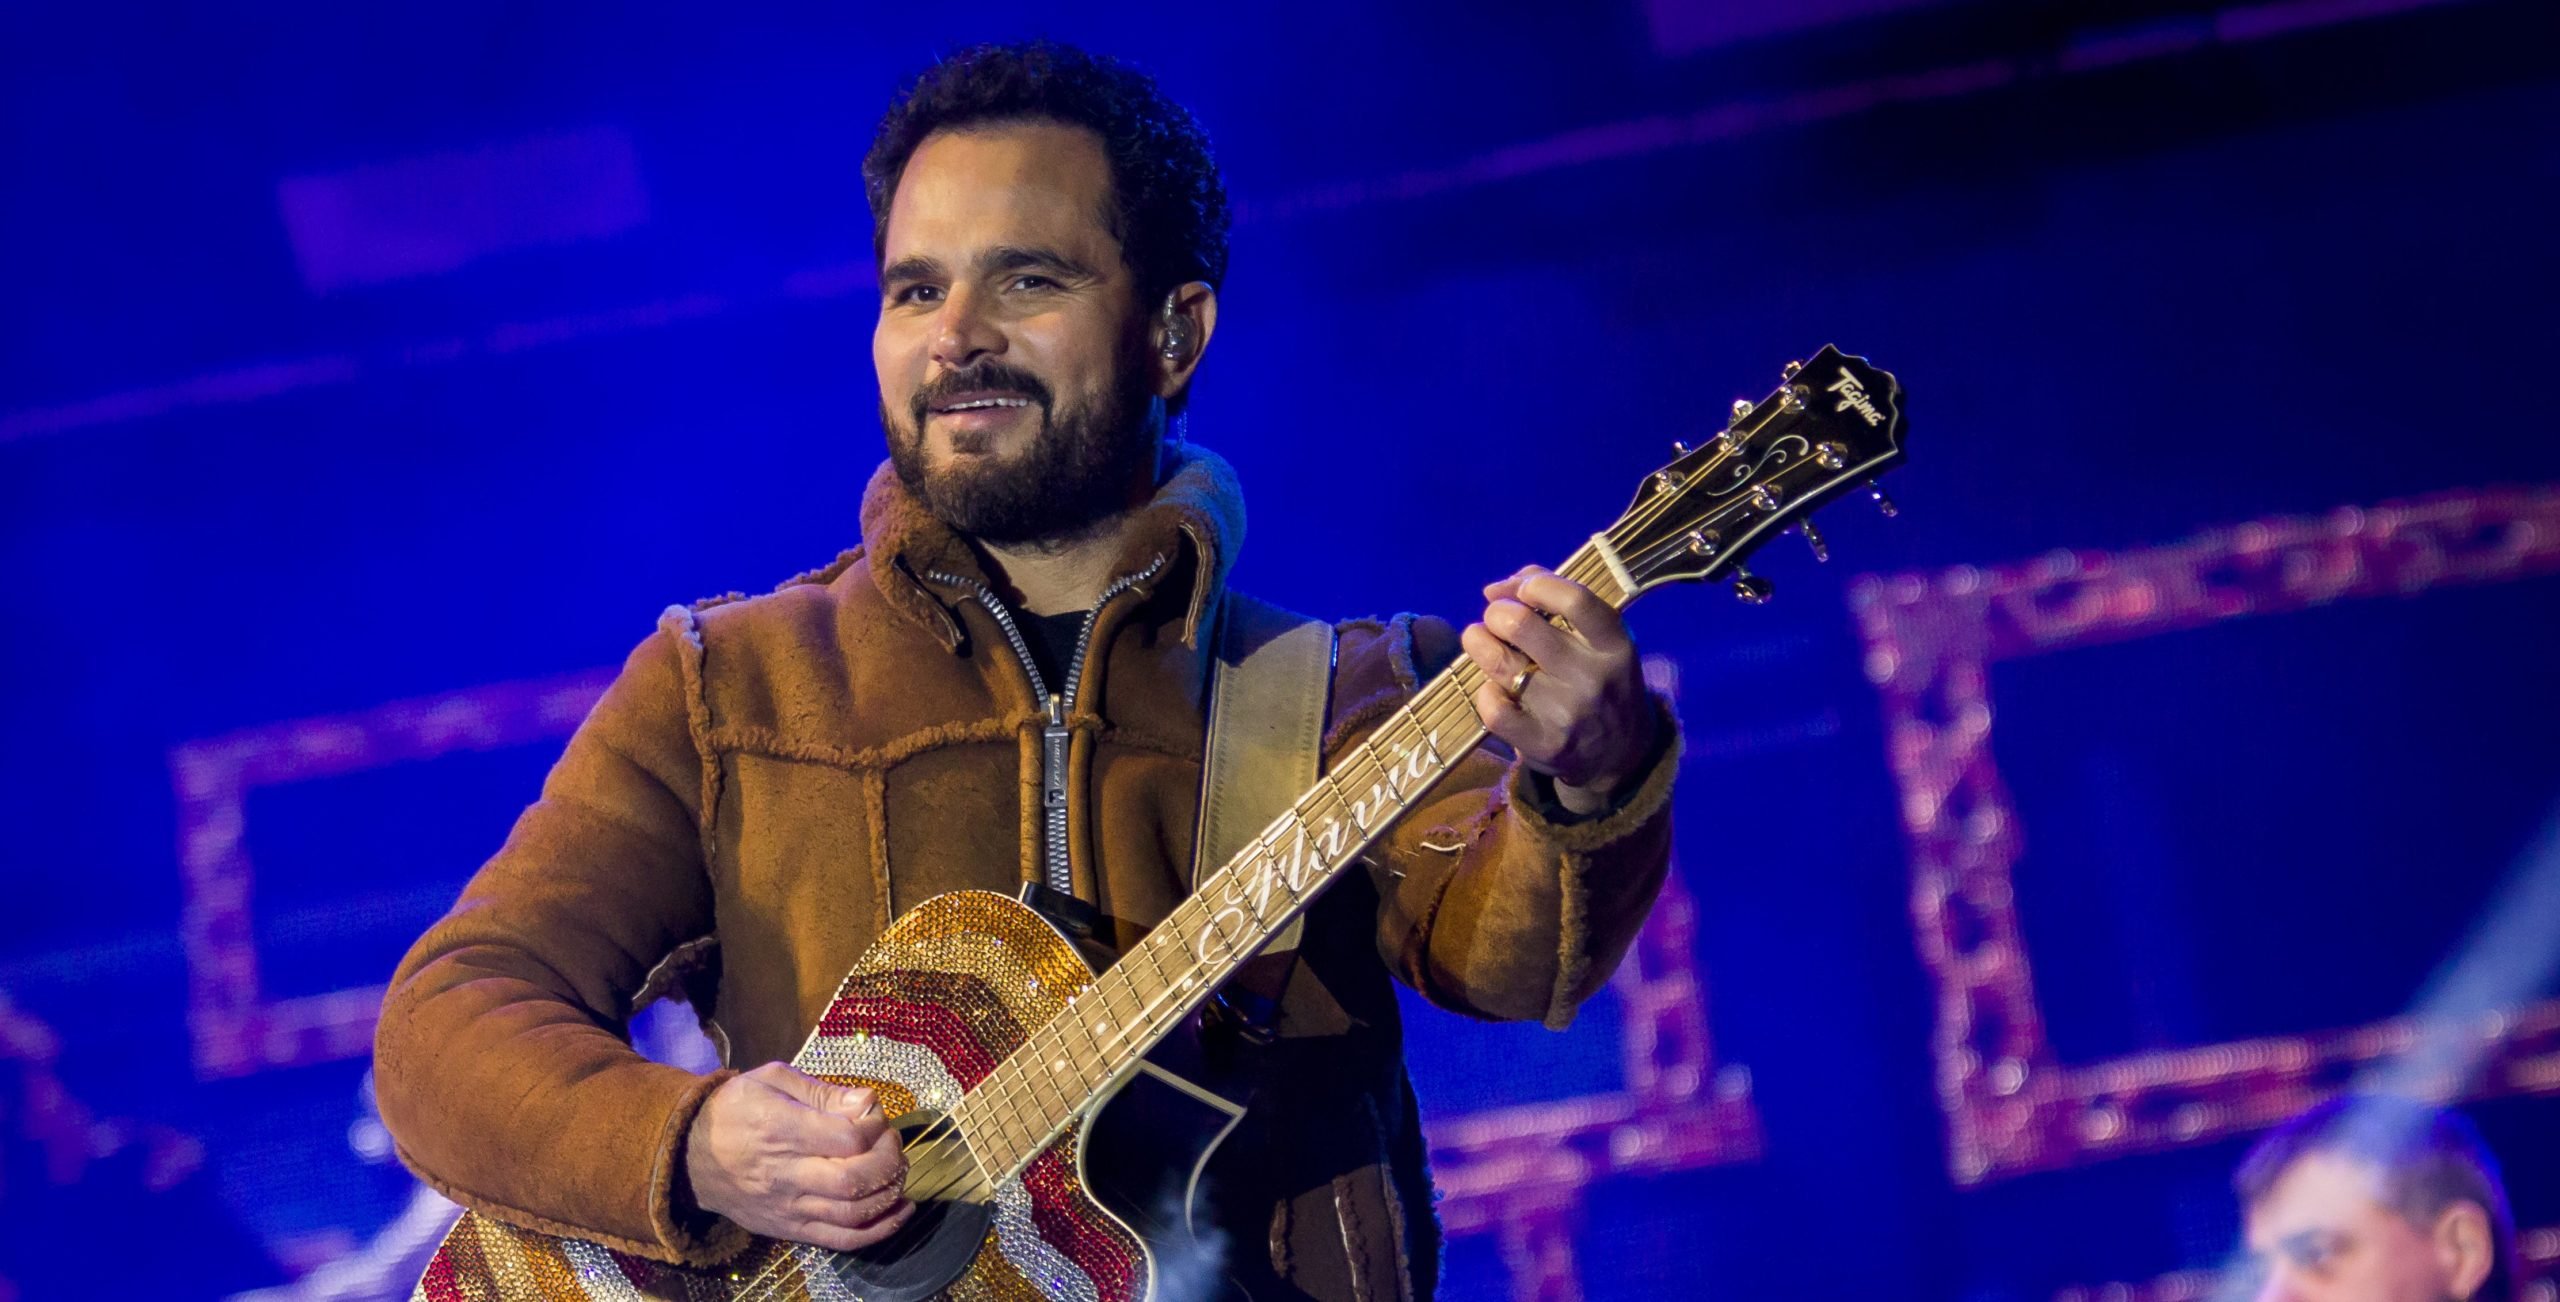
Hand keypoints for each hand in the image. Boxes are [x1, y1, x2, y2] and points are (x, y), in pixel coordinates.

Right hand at [685, 1062, 912, 1250]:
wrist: (689, 1155)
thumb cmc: (735, 1109)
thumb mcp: (771, 1080)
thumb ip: (822, 1092)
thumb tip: (867, 1103)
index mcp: (779, 1129)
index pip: (846, 1138)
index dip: (874, 1126)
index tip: (874, 1114)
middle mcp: (784, 1174)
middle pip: (853, 1180)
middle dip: (888, 1160)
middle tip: (891, 1142)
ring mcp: (787, 1207)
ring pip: (852, 1213)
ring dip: (889, 1193)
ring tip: (896, 1170)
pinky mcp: (789, 1229)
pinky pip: (841, 1240)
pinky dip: (879, 1230)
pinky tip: (900, 1210)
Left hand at [1461, 566, 1658, 815]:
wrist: (1621, 753)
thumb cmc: (1599, 678)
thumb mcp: (1599, 637)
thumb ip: (1556, 598)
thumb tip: (1496, 589)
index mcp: (1614, 644)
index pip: (1574, 600)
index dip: (1536, 585)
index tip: (1522, 590)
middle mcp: (1593, 678)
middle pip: (1521, 625)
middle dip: (1496, 613)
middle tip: (1496, 619)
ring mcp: (1568, 713)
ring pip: (1498, 662)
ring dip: (1478, 643)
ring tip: (1481, 642)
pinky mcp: (1543, 744)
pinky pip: (1493, 707)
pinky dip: (1485, 693)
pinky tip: (1495, 689)